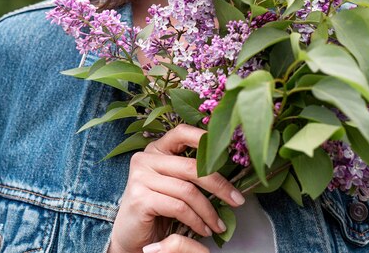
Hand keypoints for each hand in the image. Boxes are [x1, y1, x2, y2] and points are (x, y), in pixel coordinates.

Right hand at [108, 124, 244, 252]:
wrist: (131, 236)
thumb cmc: (158, 209)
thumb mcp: (176, 185)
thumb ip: (192, 172)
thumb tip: (228, 165)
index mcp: (155, 149)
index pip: (182, 132)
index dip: (206, 138)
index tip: (230, 152)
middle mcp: (145, 158)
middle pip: (192, 166)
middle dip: (219, 185)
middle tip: (237, 200)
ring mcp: (140, 177)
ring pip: (188, 190)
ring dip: (209, 211)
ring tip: (218, 225)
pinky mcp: (140, 199)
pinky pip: (179, 207)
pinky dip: (196, 221)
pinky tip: (203, 230)